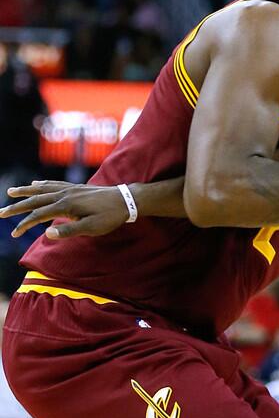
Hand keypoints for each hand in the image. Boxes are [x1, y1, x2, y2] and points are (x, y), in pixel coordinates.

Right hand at [1, 181, 129, 238]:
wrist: (127, 199)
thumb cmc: (110, 216)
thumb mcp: (92, 228)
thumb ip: (69, 230)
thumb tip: (46, 233)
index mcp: (65, 205)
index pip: (38, 215)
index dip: (24, 225)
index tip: (14, 234)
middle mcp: (64, 194)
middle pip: (35, 200)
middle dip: (16, 207)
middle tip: (0, 212)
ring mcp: (70, 189)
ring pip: (41, 189)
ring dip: (25, 191)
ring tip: (10, 192)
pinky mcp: (76, 187)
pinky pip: (53, 184)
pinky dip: (41, 184)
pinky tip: (35, 183)